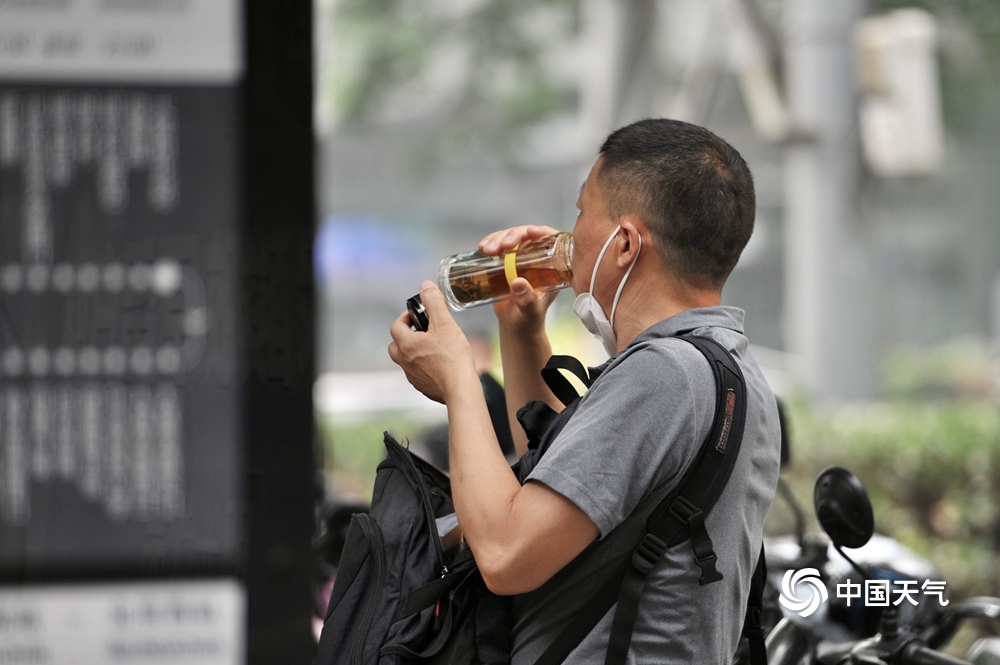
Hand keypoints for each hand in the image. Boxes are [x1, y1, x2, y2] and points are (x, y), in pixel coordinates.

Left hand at [389, 281, 477, 403]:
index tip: (417, 316)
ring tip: (432, 347)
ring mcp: (413, 376)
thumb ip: (434, 302)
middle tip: (421, 332)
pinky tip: (439, 364)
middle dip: (405, 336)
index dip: (405, 318)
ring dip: (414, 352)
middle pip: (395, 346)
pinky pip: (418, 374)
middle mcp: (405, 362)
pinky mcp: (423, 387)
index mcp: (406, 344)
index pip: (396, 326)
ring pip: (406, 361)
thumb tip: (425, 286)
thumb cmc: (453, 356)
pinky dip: (423, 367)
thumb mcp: (445, 323)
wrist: (460, 388)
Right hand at [478, 225, 562, 334]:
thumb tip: (517, 282)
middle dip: (513, 235)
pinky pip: (500, 245)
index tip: (530, 232)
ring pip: (512, 238)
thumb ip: (526, 299)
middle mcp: (538, 259)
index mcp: (552, 268)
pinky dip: (491, 243)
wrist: (514, 326)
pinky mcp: (507, 261)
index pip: (552, 242)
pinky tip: (482, 248)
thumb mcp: (529, 311)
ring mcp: (521, 258)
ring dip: (498, 239)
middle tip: (500, 246)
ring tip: (486, 249)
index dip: (543, 232)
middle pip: (528, 236)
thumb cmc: (528, 320)